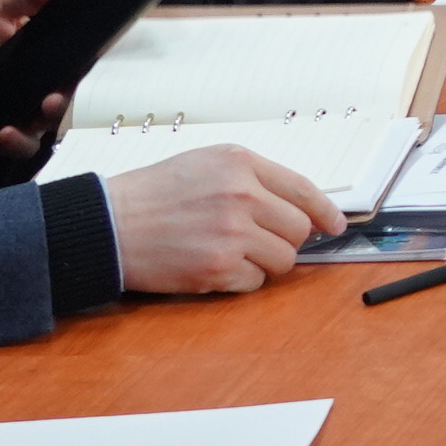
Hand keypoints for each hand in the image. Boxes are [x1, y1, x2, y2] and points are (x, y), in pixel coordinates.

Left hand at [0, 0, 77, 154]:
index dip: (85, 60)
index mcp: (41, 57)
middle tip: (60, 89)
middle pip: (68, 93)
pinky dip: (19, 142)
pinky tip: (6, 132)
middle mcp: (37, 87)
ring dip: (52, 116)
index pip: (73, 61)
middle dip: (69, 93)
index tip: (91, 56)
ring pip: (51, 122)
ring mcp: (23, 113)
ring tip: (44, 107)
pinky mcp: (5, 136)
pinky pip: (23, 146)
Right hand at [105, 142, 344, 296]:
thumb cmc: (154, 194)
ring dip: (265, 261)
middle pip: (299, 228)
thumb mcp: (205, 163)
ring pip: (284, 259)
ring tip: (231, 251)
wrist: (110, 224)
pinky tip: (214, 265)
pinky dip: (241, 279)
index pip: (303, 189)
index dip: (325, 211)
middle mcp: (241, 195)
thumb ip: (252, 178)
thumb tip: (301, 205)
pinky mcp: (218, 268)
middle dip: (285, 238)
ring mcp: (231, 233)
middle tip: (258, 239)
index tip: (336, 224)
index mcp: (241, 164)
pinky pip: (256, 281)